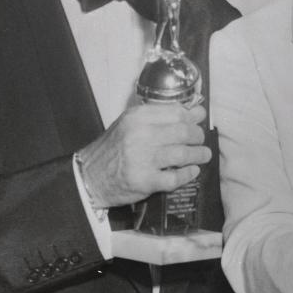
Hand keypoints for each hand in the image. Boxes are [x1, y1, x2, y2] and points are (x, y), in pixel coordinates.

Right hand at [77, 102, 210, 207]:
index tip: (199, 120)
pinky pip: (176, 177)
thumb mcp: (130, 124)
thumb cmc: (113, 149)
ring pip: (184, 154)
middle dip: (198, 136)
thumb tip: (195, 111)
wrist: (89, 177)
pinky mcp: (145, 181)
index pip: (177, 112)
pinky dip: (188, 174)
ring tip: (203, 155)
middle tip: (200, 140)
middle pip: (184, 132)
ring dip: (199, 155)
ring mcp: (142, 159)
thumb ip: (160, 117)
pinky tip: (192, 171)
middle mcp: (140, 135)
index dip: (193, 117)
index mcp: (137, 118)